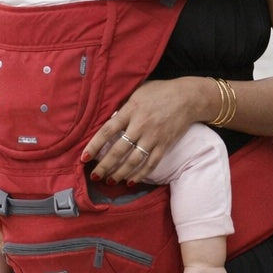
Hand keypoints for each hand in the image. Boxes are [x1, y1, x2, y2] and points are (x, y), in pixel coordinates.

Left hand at [82, 78, 205, 183]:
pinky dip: (140, 174)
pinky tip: (130, 181)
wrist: (188, 97)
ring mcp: (154, 136)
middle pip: (118, 150)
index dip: (94, 145)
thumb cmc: (160, 92)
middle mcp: (141, 125)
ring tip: (109, 181)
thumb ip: (123, 106)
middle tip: (94, 176)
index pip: (107, 130)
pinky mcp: (165, 144)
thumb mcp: (138, 92)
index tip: (84, 157)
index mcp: (131, 110)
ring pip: (133, 160)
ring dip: (120, 173)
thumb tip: (108, 118)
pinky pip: (151, 163)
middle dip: (104, 165)